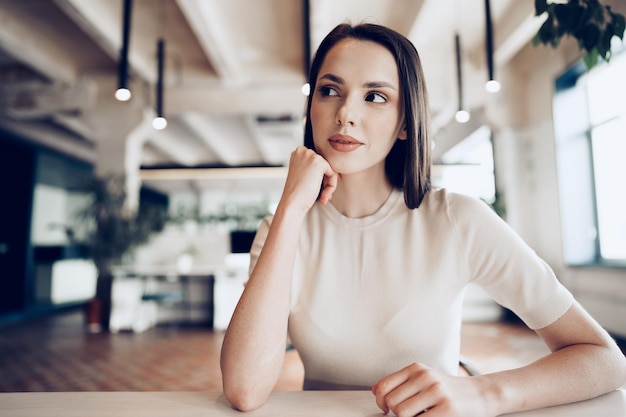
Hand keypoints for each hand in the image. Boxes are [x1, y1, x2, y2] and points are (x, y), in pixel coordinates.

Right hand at [279, 146, 338, 212]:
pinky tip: (324, 196)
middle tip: (323, 195)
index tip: (320, 188)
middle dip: (326, 181)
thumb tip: (331, 168)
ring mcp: (310, 155)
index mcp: (297, 153)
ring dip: (329, 185)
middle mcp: (302, 151)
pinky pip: (333, 173)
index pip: (318, 162)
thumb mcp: (303, 175)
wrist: (292, 204)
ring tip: (323, 197)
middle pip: (325, 164)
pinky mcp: (318, 162)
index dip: (321, 177)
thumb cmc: (297, 193)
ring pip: (330, 169)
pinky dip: (331, 186)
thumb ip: (313, 168)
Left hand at [372, 363, 491, 416]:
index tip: (385, 409)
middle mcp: (425, 377)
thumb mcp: (423, 379)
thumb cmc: (449, 389)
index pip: (384, 385)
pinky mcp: (446, 408)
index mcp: (416, 368)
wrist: (480, 394)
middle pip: (392, 402)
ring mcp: (436, 392)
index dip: (380, 401)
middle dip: (395, 413)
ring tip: (419, 415)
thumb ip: (400, 383)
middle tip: (408, 414)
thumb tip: (375, 390)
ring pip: (402, 413)